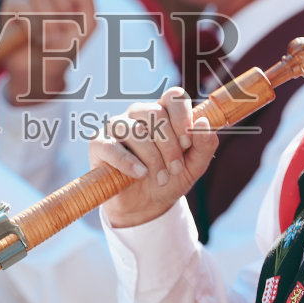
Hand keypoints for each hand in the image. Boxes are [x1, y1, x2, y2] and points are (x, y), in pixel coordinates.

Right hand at [0, 0, 96, 105]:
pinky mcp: (10, 4)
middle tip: (63, 30)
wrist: (43, 71)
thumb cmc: (65, 46)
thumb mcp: (87, 25)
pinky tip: (33, 37)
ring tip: (48, 39)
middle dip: (62, 7)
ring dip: (47, 21)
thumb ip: (87, 0)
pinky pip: (21, 5)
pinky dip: (31, 24)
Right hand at [89, 87, 217, 227]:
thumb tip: (204, 123)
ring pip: (136, 131)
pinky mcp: (99, 143)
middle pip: (156, 114)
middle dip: (170, 145)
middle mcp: (138, 113)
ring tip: (160, 178)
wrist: (145, 206)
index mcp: (163, 112)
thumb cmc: (168, 179)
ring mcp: (117, 126)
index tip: (187, 143)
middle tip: (175, 169)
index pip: (173, 96)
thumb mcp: (194, 166)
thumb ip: (204, 145)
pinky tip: (140, 174)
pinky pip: (111, 147)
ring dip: (153, 158)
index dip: (182, 118)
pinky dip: (128, 162)